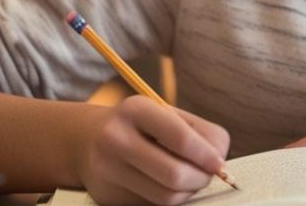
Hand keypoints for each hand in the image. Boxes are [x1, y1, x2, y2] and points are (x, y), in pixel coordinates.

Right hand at [75, 95, 229, 204]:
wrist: (86, 140)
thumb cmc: (139, 126)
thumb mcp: (164, 114)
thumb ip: (197, 132)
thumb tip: (219, 164)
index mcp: (136, 109)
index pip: (181, 137)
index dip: (207, 155)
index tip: (219, 164)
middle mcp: (116, 138)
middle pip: (175, 174)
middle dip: (201, 179)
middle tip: (208, 175)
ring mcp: (107, 170)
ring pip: (166, 196)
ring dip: (188, 191)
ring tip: (191, 179)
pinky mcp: (107, 196)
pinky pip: (152, 205)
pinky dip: (169, 198)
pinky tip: (167, 185)